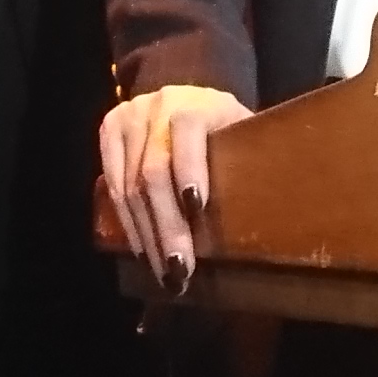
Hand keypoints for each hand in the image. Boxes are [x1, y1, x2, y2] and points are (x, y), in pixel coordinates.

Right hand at [98, 81, 249, 289]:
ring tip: (164, 274)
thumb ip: (249, 163)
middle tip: (180, 270)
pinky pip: (113, 187)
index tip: (196, 207)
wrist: (190, 102)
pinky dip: (128, 224)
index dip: (190, 167)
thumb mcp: (244, 137)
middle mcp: (160, 104)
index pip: (188, 129)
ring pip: (130, 186)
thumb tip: (268, 220)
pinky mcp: (109, 131)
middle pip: (154, 171)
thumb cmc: (228, 132)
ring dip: (147, 236)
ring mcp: (130, 116)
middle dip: (167, 225)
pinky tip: (143, 251)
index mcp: (201, 103)